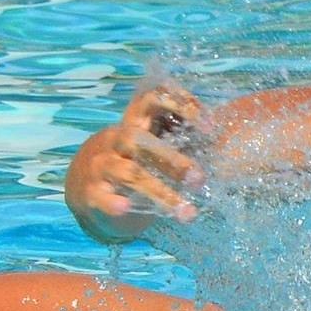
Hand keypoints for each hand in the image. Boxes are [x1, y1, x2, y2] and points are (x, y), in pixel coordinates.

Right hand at [65, 81, 207, 243]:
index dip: (181, 104)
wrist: (84, 187)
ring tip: (188, 212)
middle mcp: (115, 139)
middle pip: (139, 139)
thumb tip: (226, 141)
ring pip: (128, 173)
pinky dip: (112, 202)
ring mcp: (100, 166)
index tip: (209, 127)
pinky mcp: (90, 193)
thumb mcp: (153, 145)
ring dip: (161, 193)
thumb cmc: (134, 163)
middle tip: (200, 178)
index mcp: (135, 122)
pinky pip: (100, 195)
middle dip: (173, 159)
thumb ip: (179, 138)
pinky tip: (125, 207)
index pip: (152, 98)